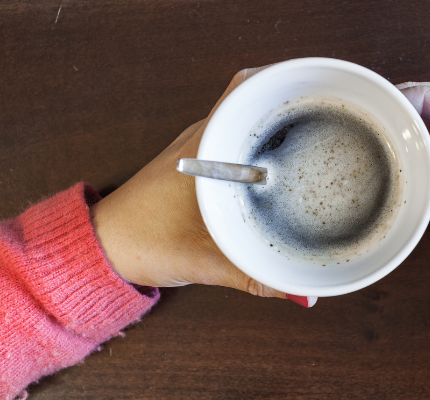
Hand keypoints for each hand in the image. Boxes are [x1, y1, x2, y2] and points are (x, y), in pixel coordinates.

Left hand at [90, 66, 315, 307]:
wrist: (103, 246)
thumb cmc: (142, 243)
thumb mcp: (206, 262)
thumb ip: (256, 278)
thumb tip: (301, 293)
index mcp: (205, 147)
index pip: (249, 92)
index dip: (285, 87)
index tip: (318, 97)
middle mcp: (203, 137)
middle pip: (255, 102)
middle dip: (291, 111)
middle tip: (326, 127)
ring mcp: (200, 146)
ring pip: (246, 122)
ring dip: (275, 129)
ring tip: (313, 146)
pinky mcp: (198, 162)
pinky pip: (236, 142)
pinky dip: (259, 149)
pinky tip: (280, 172)